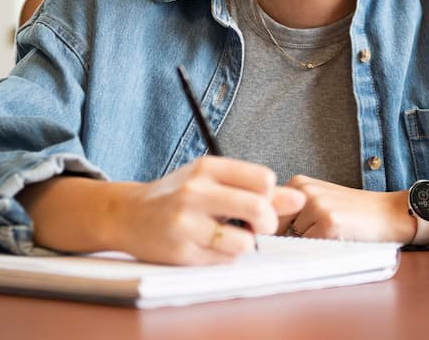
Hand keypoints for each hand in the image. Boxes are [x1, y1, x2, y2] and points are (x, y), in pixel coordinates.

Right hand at [22, 157, 304, 264]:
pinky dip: (225, 255)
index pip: (264, 178)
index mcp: (207, 167)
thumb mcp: (212, 180)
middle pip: (259, 208)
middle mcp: (195, 191)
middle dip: (268, 223)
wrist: (128, 214)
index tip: (260, 201)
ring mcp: (186, 223)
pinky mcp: (180, 252)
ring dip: (245, 243)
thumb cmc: (178, 194)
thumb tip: (299, 198)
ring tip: (228, 235)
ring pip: (244, 241)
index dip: (270, 195)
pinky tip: (208, 245)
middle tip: (259, 226)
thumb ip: (256, 188)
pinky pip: (223, 259)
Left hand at [277, 175, 416, 243]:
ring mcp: (316, 206)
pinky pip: (309, 248)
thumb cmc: (352, 212)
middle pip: (276, 229)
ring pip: (292, 241)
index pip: (268, 213)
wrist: (389, 213)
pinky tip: (339, 239)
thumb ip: (291, 213)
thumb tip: (260, 234)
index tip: (285, 237)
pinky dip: (320, 251)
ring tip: (330, 235)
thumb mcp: (319, 201)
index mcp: (298, 183)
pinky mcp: (329, 223)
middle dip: (287, 240)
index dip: (273, 231)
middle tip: (317, 236)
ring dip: (306, 246)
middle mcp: (304, 191)